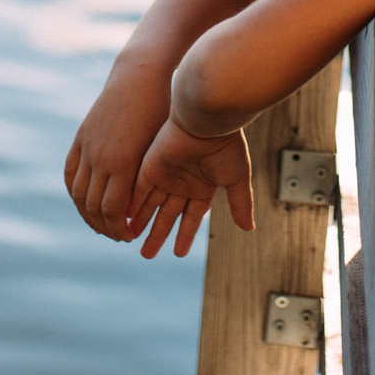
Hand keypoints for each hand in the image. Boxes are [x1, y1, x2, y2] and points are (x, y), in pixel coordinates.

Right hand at [64, 63, 173, 239]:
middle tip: (118, 235)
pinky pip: (70, 173)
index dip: (119, 228)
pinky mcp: (81, 138)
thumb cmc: (160, 112)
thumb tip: (133, 213)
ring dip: (87, 214)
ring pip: (78, 194)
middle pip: (93, 206)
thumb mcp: (157, 148)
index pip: (112, 211)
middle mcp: (99, 158)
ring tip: (101, 223)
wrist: (139, 76)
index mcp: (122, 163)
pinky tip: (83, 202)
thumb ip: (144, 180)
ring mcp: (87, 147)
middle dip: (105, 226)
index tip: (130, 236)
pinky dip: (74, 192)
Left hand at [125, 119, 254, 258]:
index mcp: (203, 185)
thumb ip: (240, 204)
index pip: (192, 216)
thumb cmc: (225, 144)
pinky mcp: (150, 166)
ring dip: (141, 222)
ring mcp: (166, 174)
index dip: (185, 234)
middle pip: (167, 214)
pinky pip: (138, 190)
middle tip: (146, 255)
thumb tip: (249, 229)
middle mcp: (183, 182)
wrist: (206, 119)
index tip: (178, 253)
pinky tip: (125, 221)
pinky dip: (132, 205)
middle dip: (158, 234)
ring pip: (150, 205)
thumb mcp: (236, 178)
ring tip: (131, 241)